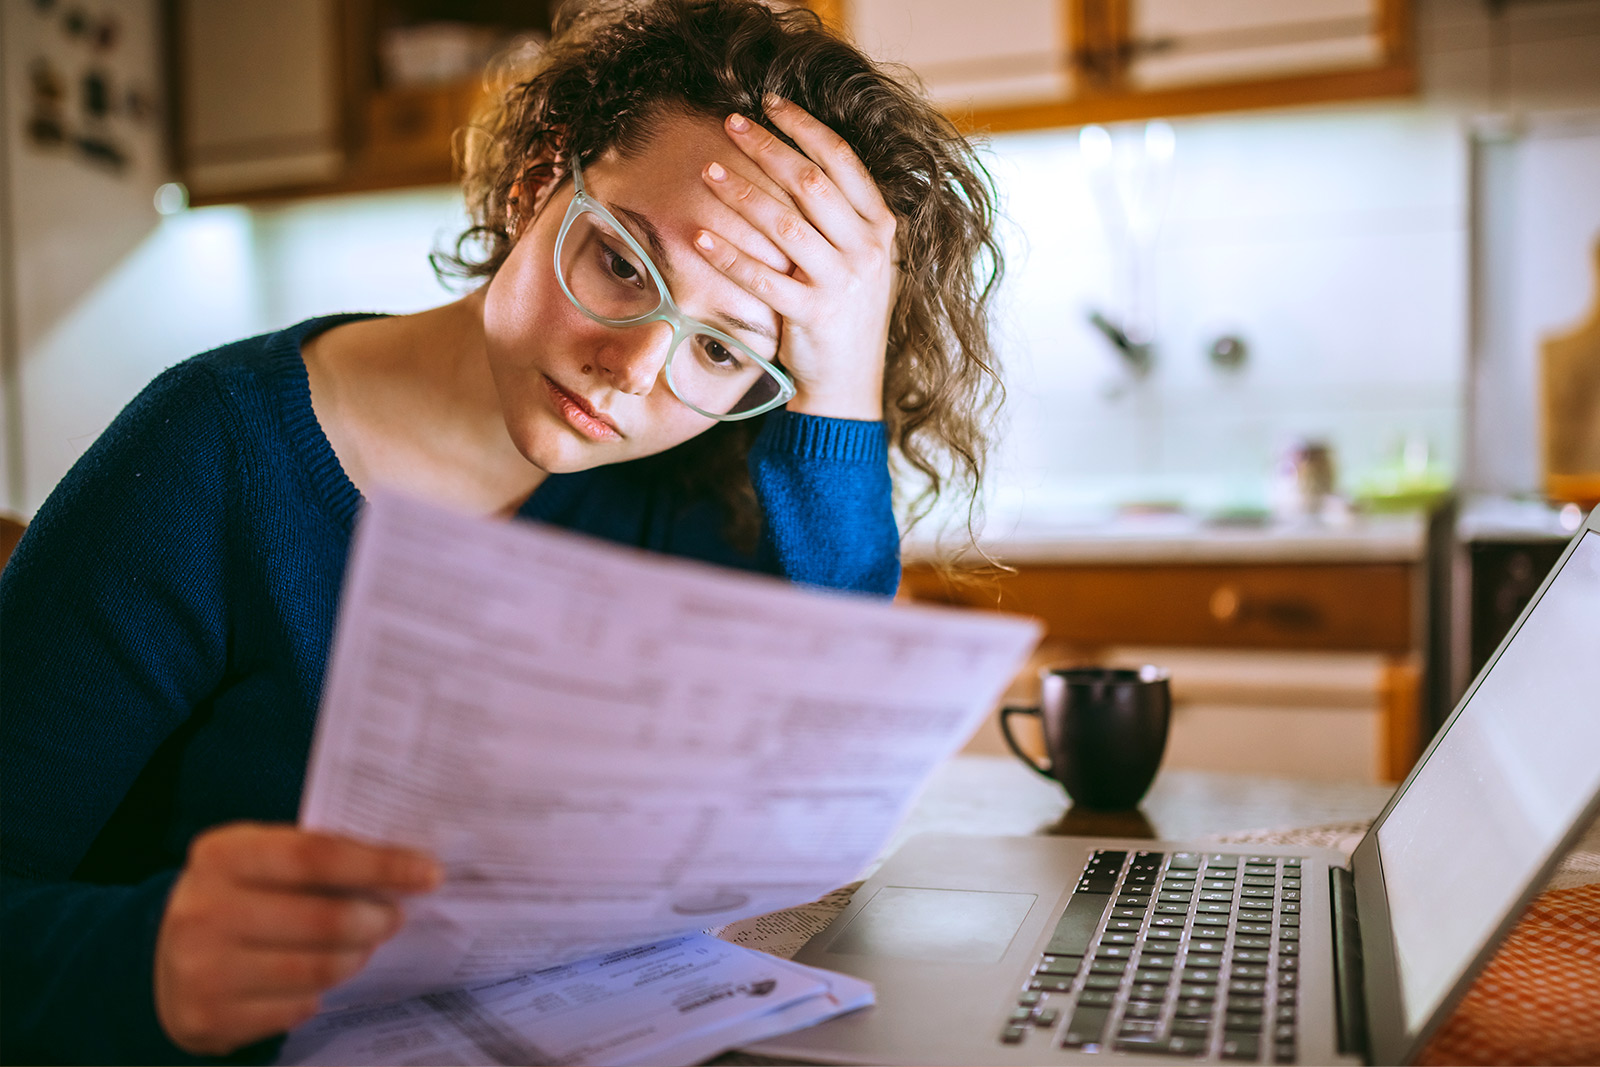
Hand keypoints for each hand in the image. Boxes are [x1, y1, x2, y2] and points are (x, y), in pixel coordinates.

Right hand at [154, 822, 440, 1055]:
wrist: (160, 959)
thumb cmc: (236, 897)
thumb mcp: (261, 860)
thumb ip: (319, 858)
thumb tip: (405, 867)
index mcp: (222, 854)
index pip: (318, 855)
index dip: (381, 864)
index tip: (428, 873)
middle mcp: (205, 910)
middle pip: (325, 919)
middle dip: (376, 919)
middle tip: (394, 917)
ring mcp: (202, 969)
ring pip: (318, 969)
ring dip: (355, 957)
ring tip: (362, 946)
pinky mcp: (209, 1018)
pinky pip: (297, 1008)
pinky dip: (320, 993)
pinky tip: (317, 978)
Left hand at [696, 97, 896, 420]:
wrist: (849, 385)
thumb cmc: (844, 315)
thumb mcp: (860, 260)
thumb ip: (840, 217)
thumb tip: (796, 160)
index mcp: (881, 228)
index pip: (842, 161)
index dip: (804, 127)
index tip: (769, 103)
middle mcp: (867, 251)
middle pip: (810, 182)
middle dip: (767, 147)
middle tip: (730, 124)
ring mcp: (842, 284)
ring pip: (785, 224)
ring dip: (742, 194)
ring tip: (708, 171)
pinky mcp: (813, 316)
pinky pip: (763, 278)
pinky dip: (728, 256)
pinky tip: (699, 236)